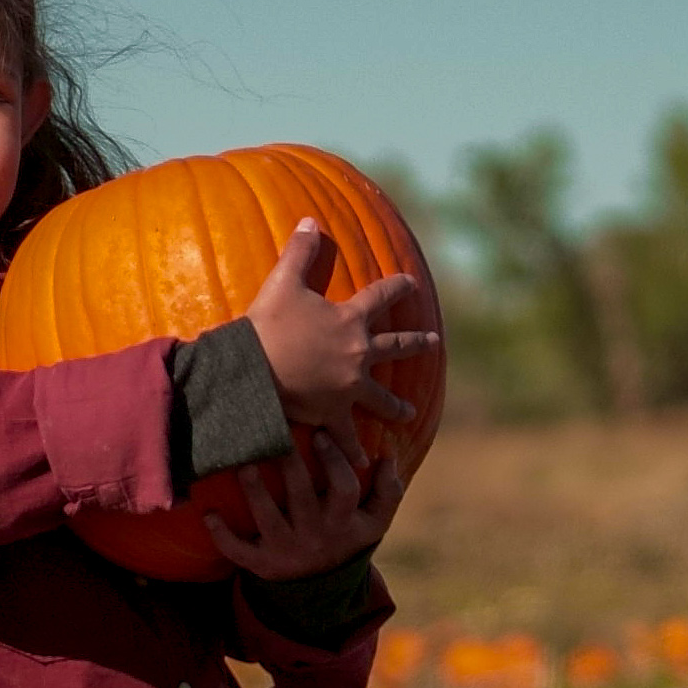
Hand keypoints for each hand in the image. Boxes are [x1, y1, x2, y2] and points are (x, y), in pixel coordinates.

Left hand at [203, 429, 404, 581]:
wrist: (321, 587)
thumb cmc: (346, 536)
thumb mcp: (374, 521)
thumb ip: (387, 491)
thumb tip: (388, 456)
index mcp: (343, 523)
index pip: (344, 489)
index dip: (334, 462)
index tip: (321, 434)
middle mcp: (314, 536)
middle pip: (302, 498)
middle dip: (290, 467)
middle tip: (278, 437)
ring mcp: (285, 550)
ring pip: (268, 520)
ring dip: (254, 492)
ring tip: (244, 465)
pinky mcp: (260, 563)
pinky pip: (239, 551)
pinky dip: (222, 535)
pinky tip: (209, 513)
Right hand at [245, 220, 439, 452]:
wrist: (254, 370)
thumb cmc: (268, 325)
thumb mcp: (283, 282)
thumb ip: (299, 251)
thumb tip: (310, 220)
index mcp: (350, 320)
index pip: (382, 296)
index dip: (398, 287)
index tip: (412, 283)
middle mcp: (358, 354)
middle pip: (395, 346)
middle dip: (415, 343)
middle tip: (432, 342)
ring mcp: (349, 387)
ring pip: (381, 398)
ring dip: (396, 406)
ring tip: (408, 415)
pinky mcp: (334, 413)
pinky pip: (348, 436)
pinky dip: (354, 452)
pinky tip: (364, 466)